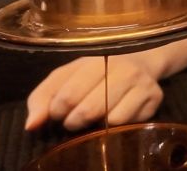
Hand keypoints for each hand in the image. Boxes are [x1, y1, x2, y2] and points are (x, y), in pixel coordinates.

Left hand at [23, 31, 186, 131]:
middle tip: (75, 120)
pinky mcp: (155, 96)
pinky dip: (117, 125)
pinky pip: (128, 123)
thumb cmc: (96, 74)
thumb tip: (31, 126)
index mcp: (93, 61)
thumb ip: (42, 99)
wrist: (141, 63)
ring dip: (97, 125)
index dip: (57, 112)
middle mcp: (120, 67)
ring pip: (110, 119)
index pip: (66, 96)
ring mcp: (140, 81)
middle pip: (88, 110)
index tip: (59, 113)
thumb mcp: (66, 78)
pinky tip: (116, 114)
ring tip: (96, 117)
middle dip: (75, 122)